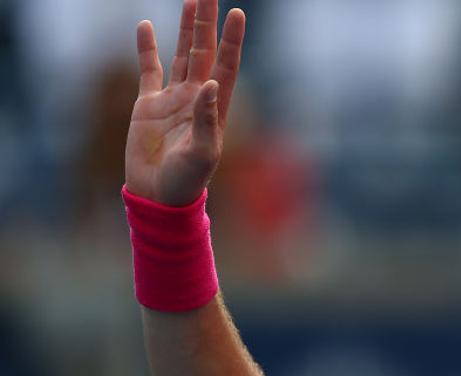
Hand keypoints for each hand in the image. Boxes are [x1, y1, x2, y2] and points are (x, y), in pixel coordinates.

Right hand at [125, 0, 244, 205]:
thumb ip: (207, 119)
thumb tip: (210, 85)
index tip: (238, 15)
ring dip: (186, 29)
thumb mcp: (203, 153)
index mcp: (215, 108)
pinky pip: (149, 70)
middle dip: (208, 24)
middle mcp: (197, 98)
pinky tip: (145, 25)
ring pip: (181, 54)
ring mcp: (173, 98)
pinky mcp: (148, 105)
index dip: (232, 41)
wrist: (158, 195)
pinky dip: (146, 48)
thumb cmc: (187, 180)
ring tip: (191, 1)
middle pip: (204, 52)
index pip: (226, 66)